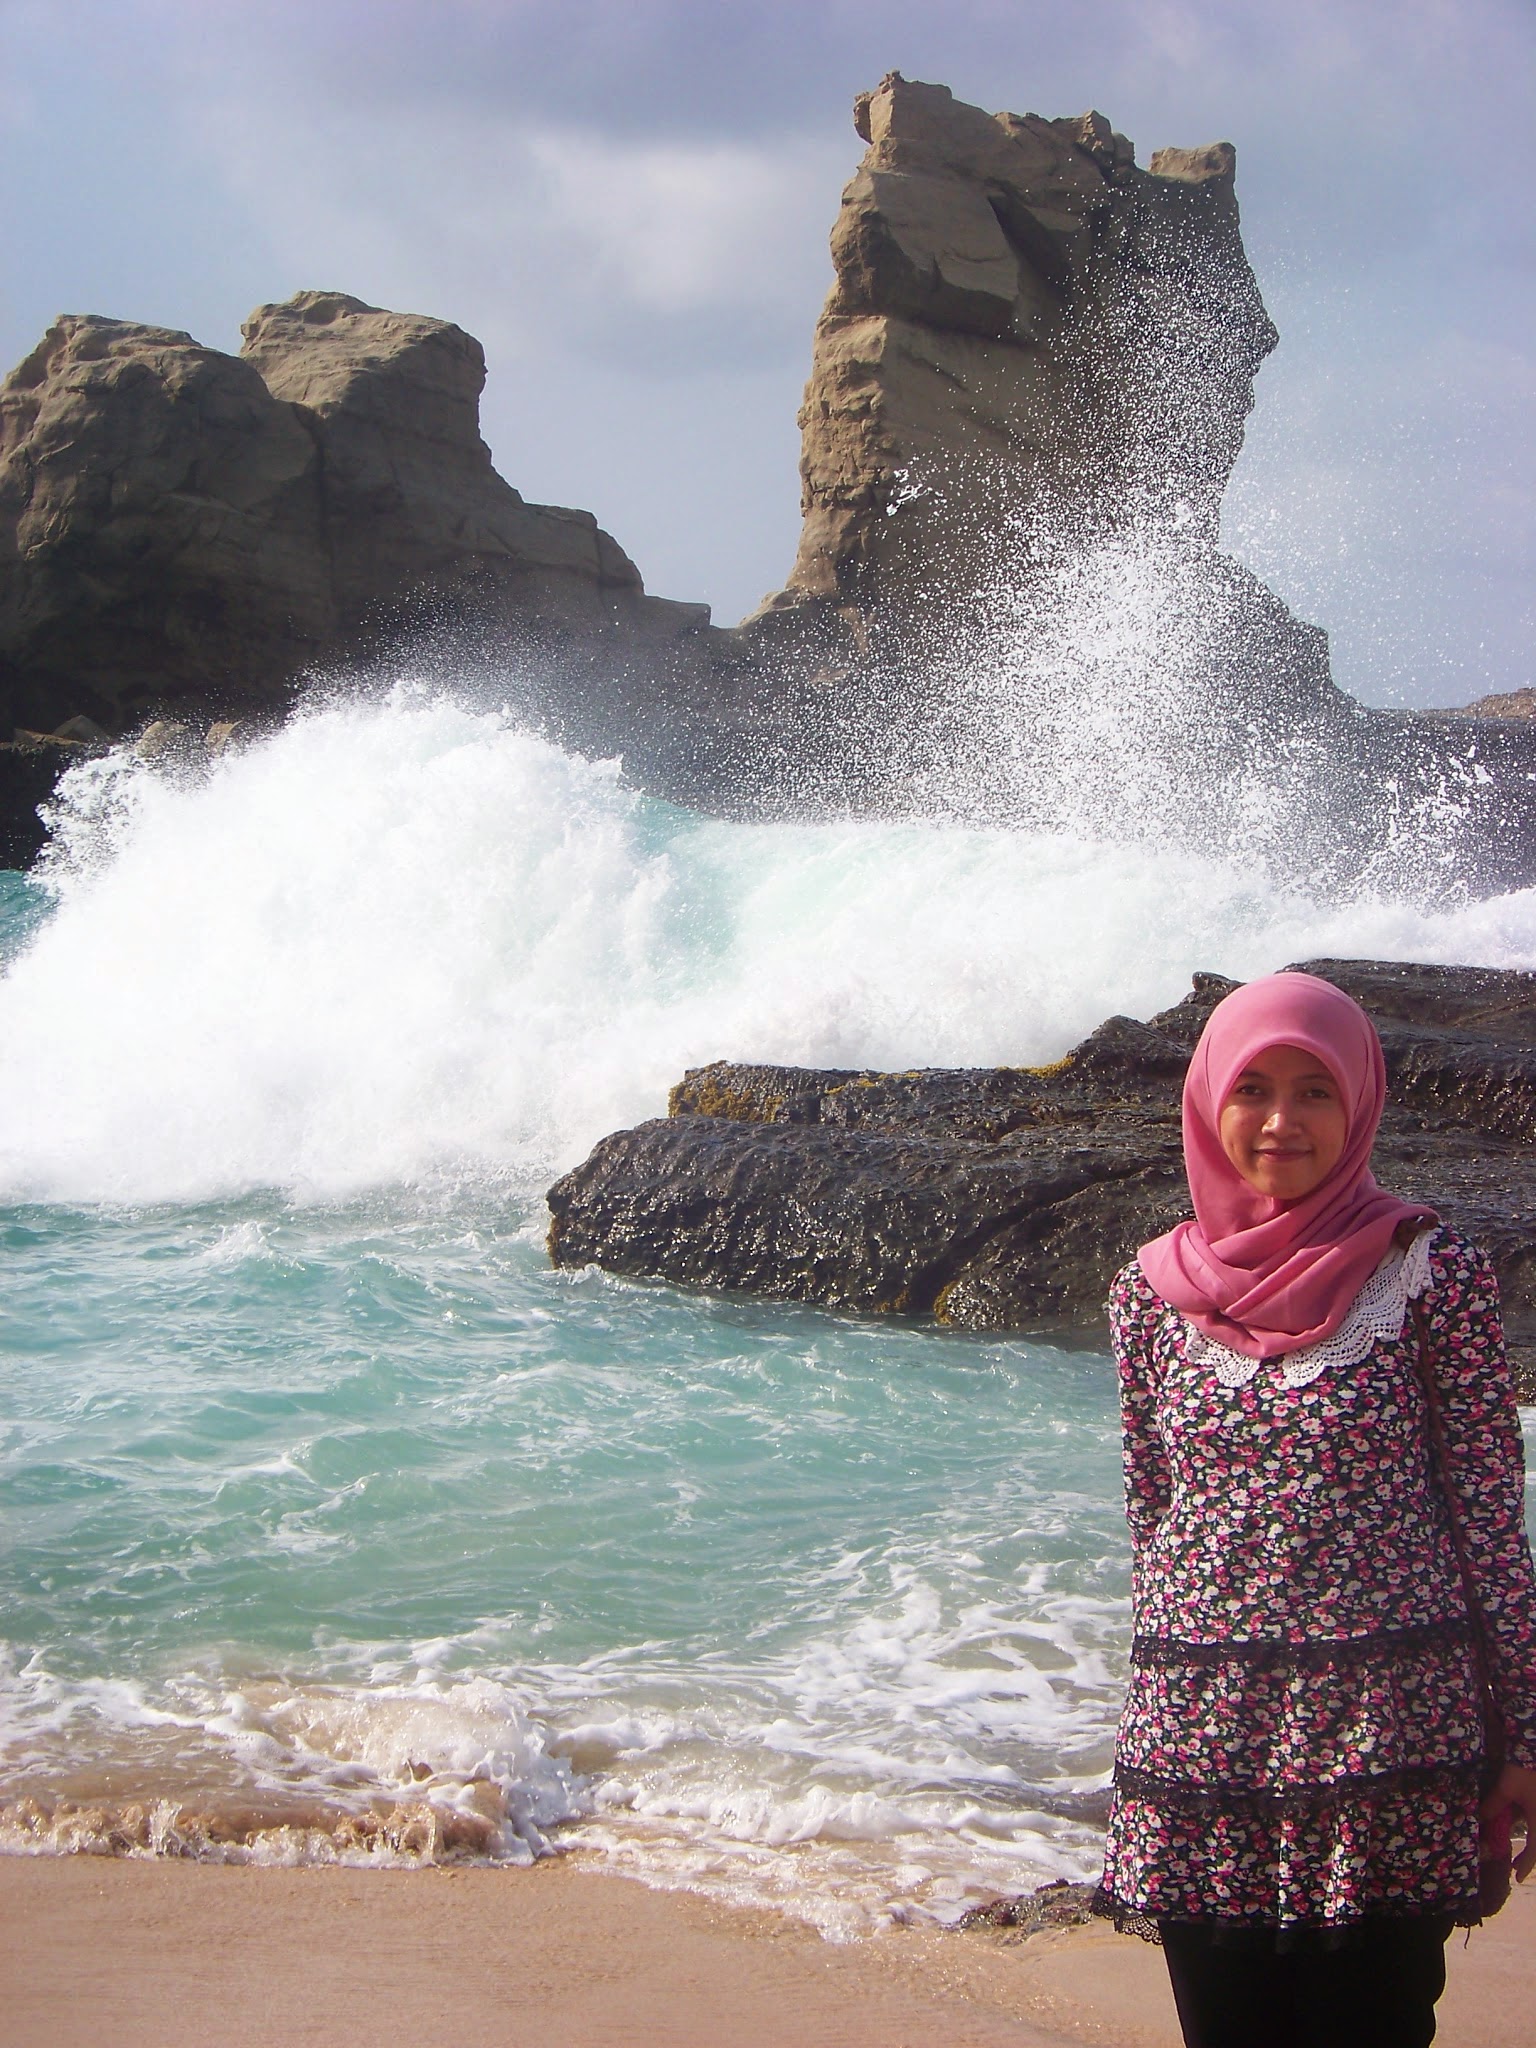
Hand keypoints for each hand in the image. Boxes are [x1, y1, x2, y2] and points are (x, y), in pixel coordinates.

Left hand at [1482, 1762, 1535, 1881]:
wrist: (1535, 1748)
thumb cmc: (1524, 1771)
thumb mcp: (1506, 1789)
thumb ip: (1493, 1805)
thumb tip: (1480, 1818)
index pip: (1535, 1850)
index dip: (1526, 1865)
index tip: (1518, 1878)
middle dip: (1530, 1856)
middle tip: (1516, 1866)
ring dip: (1532, 1843)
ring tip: (1518, 1849)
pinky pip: (1535, 1821)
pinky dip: (1531, 1828)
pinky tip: (1520, 1823)